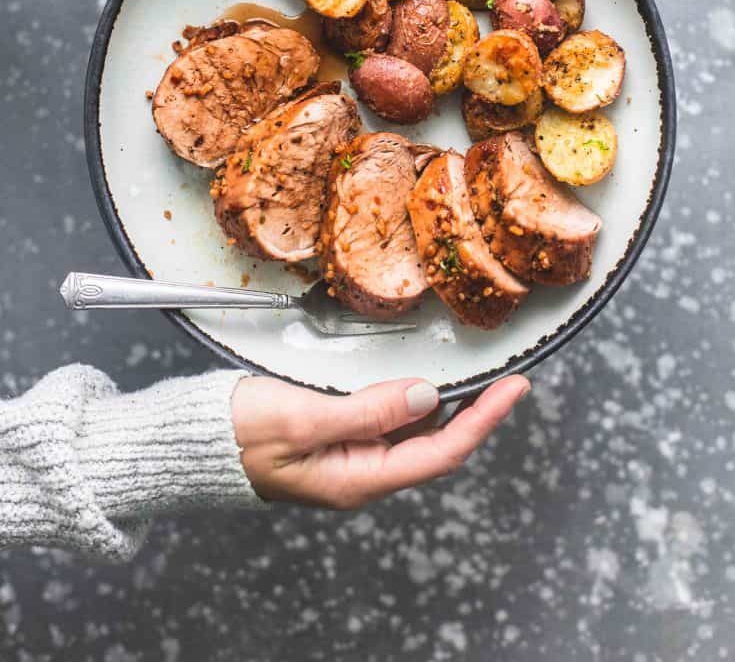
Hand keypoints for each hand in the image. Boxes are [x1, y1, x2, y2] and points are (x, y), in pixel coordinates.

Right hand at [231, 374, 529, 508]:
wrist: (191, 441)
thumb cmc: (235, 435)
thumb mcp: (301, 417)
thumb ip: (366, 410)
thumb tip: (424, 396)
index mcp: (357, 479)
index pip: (440, 452)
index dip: (483, 421)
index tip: (515, 390)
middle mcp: (360, 474)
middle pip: (435, 445)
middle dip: (476, 414)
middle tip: (508, 380)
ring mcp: (349, 457)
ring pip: (413, 433)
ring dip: (448, 406)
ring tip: (477, 377)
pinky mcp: (336, 437)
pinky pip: (387, 421)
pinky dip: (411, 399)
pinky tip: (419, 380)